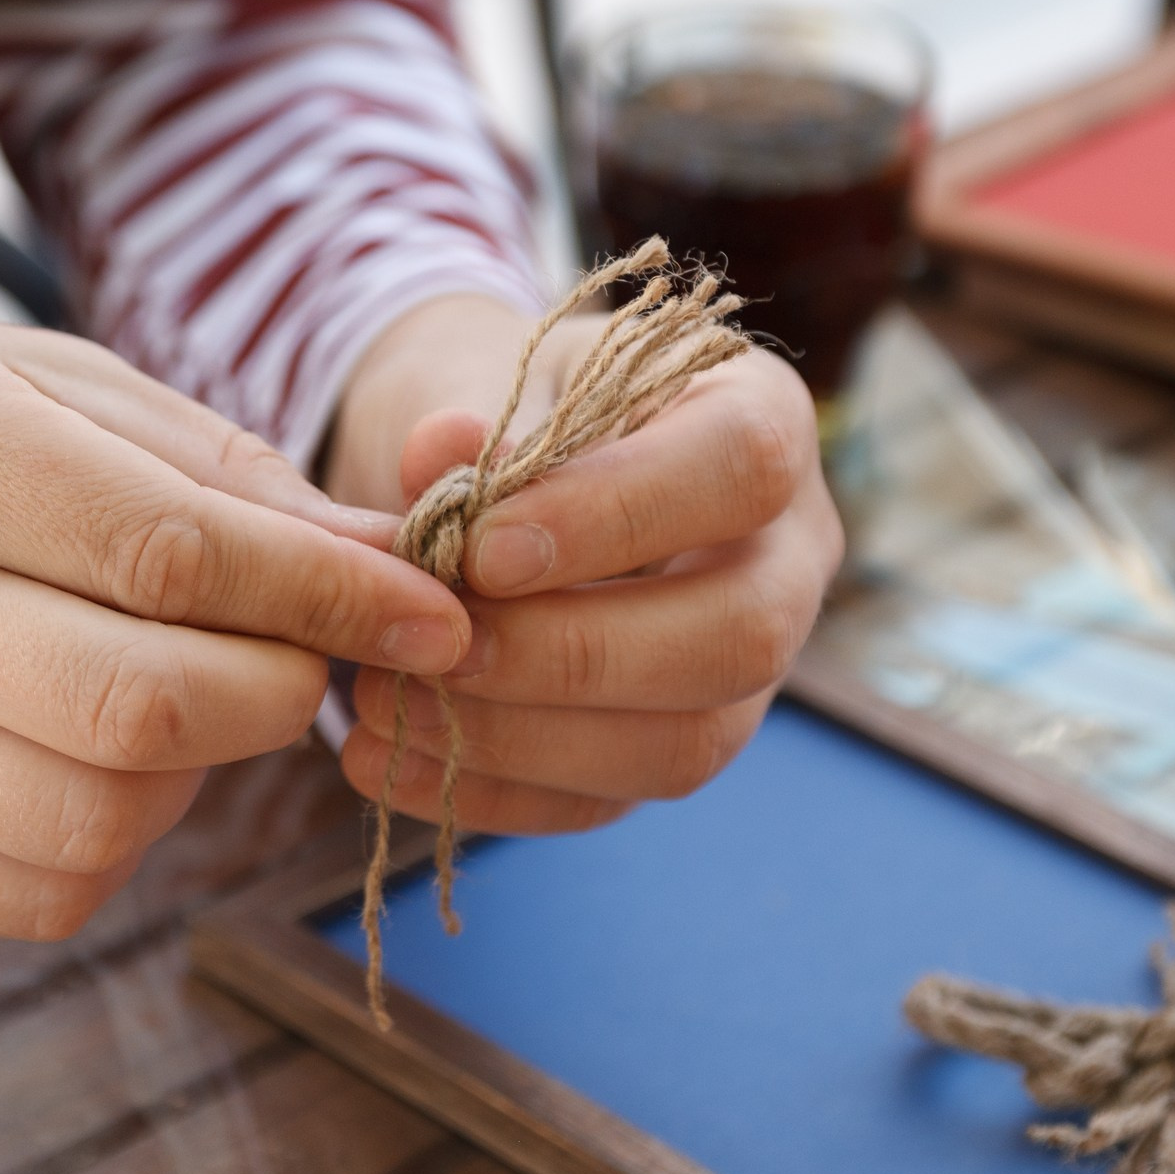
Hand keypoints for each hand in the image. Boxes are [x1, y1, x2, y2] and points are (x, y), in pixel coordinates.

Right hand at [0, 297, 468, 937]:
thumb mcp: (38, 375)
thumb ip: (212, 471)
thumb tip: (385, 572)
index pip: (165, 552)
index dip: (328, 598)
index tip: (434, 615)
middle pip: (136, 709)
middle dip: (279, 694)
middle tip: (309, 656)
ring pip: (95, 821)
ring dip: (199, 772)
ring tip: (184, 691)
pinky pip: (33, 891)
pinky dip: (117, 839)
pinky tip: (98, 753)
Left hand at [323, 294, 842, 832]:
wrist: (470, 476)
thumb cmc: (490, 407)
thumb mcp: (469, 375)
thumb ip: (460, 414)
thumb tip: (441, 452)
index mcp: (759, 416)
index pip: (742, 465)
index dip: (619, 515)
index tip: (484, 552)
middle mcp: (784, 552)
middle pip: (741, 633)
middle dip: (574, 655)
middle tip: (439, 646)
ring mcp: (744, 665)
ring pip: (688, 742)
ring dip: (525, 738)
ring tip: (390, 705)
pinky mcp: (674, 742)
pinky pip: (612, 797)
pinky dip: (495, 789)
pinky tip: (393, 762)